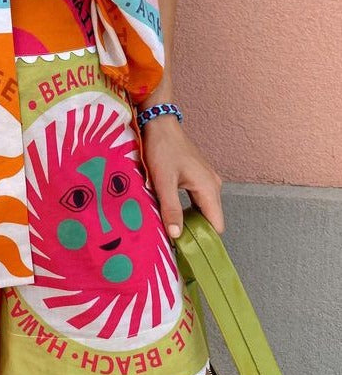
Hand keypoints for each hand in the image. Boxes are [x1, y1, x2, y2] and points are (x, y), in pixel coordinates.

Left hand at [140, 114, 224, 239]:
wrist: (159, 123)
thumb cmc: (162, 148)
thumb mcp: (163, 180)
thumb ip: (171, 208)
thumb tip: (177, 236)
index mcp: (209, 188)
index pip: (216, 226)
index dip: (204, 240)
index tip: (187, 251)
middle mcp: (213, 185)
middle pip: (211, 219)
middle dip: (196, 233)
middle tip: (175, 244)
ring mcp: (207, 180)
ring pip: (203, 210)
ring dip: (190, 221)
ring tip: (172, 231)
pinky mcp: (198, 176)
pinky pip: (197, 201)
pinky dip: (187, 210)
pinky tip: (172, 214)